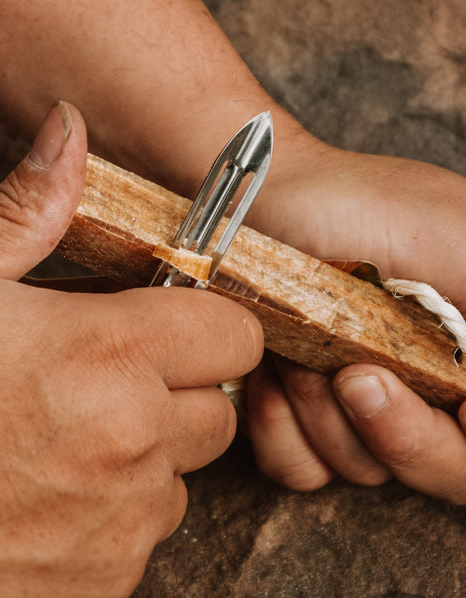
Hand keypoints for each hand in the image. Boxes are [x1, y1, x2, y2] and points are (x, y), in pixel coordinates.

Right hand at [0, 102, 262, 595]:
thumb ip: (26, 208)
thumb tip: (70, 130)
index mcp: (102, 351)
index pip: (233, 333)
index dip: (201, 323)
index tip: (160, 325)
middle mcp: (129, 439)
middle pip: (215, 411)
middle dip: (170, 391)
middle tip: (93, 383)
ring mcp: (120, 519)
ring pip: (179, 477)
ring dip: (138, 457)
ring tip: (53, 444)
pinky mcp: (103, 579)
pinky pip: (141, 536)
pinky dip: (108, 516)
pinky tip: (38, 498)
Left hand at [244, 137, 465, 503]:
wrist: (268, 197)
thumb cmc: (367, 205)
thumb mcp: (460, 243)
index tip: (455, 407)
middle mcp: (431, 397)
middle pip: (447, 474)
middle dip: (400, 432)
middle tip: (356, 376)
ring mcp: (361, 414)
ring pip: (365, 470)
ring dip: (325, 410)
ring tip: (302, 346)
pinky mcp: (297, 418)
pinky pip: (300, 466)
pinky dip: (281, 427)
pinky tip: (270, 373)